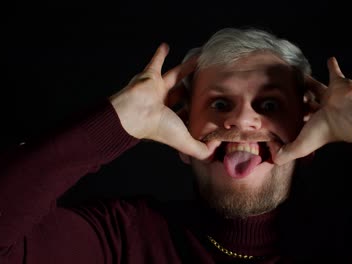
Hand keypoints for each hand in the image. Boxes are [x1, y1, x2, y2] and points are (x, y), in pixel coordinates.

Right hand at [109, 43, 216, 159]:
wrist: (135, 112)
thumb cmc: (158, 127)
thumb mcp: (185, 142)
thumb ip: (201, 149)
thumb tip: (216, 145)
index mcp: (172, 121)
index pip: (188, 118)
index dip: (198, 116)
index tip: (213, 111)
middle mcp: (165, 106)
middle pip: (183, 96)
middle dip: (192, 91)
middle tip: (208, 82)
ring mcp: (156, 91)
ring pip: (175, 77)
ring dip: (185, 69)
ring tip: (199, 59)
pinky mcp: (150, 77)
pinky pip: (155, 62)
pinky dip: (159, 55)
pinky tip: (165, 46)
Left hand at [273, 57, 351, 163]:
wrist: (351, 115)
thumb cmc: (326, 130)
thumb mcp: (301, 146)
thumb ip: (284, 154)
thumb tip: (271, 154)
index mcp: (312, 124)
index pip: (297, 123)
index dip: (288, 121)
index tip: (275, 116)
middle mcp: (320, 111)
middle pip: (305, 105)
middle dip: (296, 101)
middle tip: (282, 92)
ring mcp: (330, 97)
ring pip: (316, 88)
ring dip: (308, 83)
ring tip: (296, 75)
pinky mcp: (339, 84)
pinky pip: (335, 72)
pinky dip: (333, 66)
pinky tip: (330, 59)